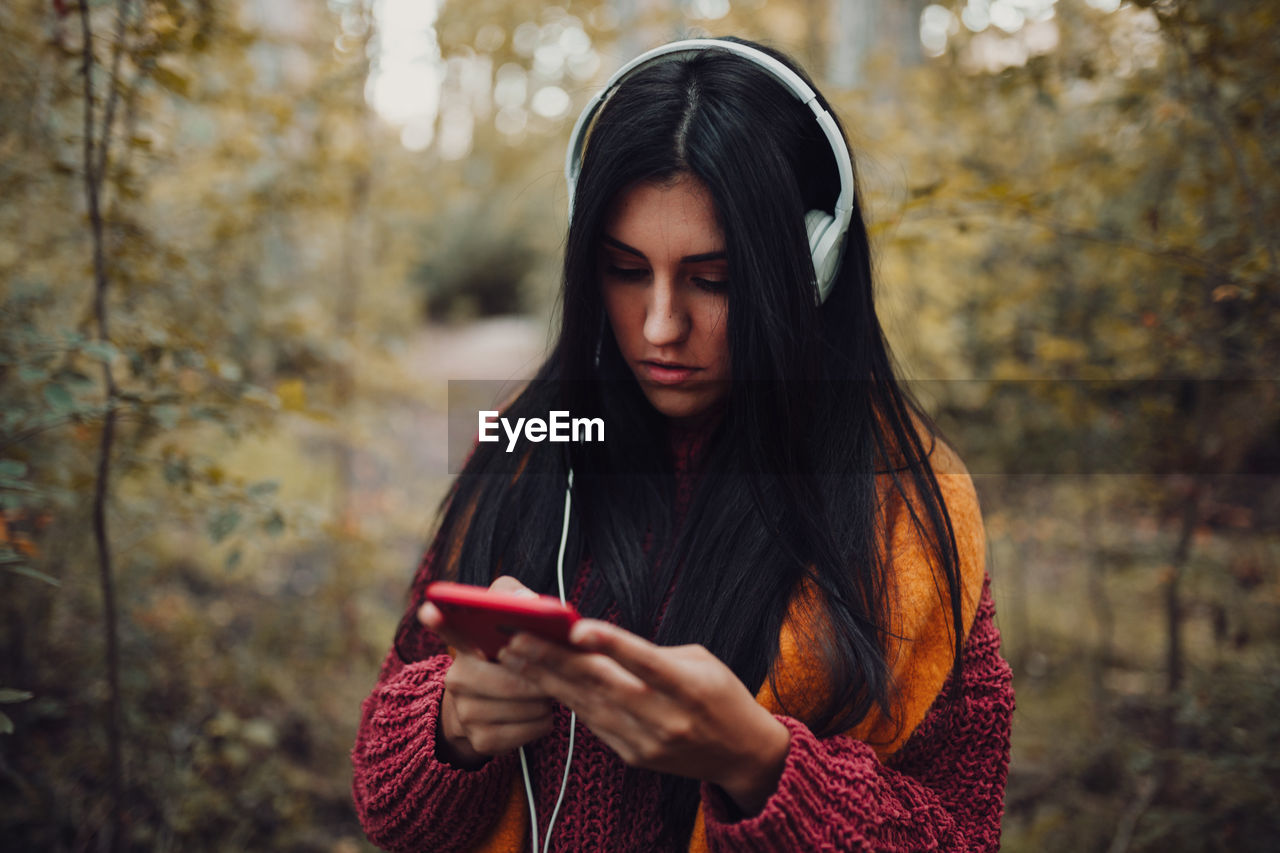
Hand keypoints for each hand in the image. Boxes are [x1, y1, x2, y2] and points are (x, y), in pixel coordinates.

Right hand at [418, 576, 554, 767]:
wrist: (480, 708)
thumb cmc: (502, 660)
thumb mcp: (504, 627)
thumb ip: (513, 601)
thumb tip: (525, 599)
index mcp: (465, 648)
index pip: (449, 630)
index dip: (439, 621)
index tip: (429, 610)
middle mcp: (457, 679)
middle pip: (509, 681)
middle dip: (540, 679)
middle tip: (552, 674)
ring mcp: (466, 712)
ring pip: (525, 706)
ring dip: (545, 700)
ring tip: (542, 692)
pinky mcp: (481, 740)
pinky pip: (529, 730)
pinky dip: (543, 721)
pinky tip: (537, 712)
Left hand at [498, 619, 790, 814]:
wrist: (741, 755)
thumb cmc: (720, 695)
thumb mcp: (700, 662)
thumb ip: (652, 653)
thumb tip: (599, 641)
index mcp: (689, 688)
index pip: (644, 662)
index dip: (611, 644)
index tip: (575, 627)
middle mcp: (666, 719)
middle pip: (603, 686)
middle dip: (555, 660)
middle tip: (516, 637)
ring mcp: (647, 742)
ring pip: (588, 706)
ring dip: (547, 679)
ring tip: (513, 655)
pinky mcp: (633, 756)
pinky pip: (594, 723)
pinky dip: (567, 699)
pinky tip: (539, 680)